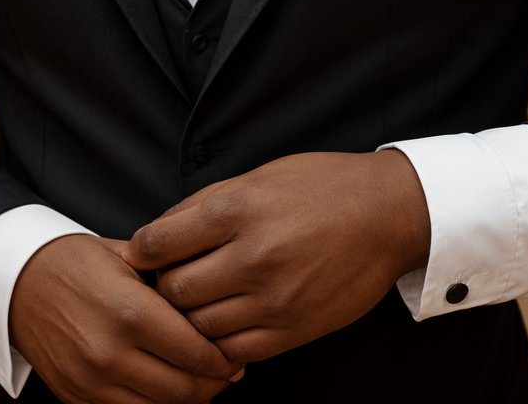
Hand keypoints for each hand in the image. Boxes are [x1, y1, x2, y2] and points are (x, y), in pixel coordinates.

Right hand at [9, 233, 243, 402]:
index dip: (222, 358)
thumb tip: (214, 298)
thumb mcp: (126, 258)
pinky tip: (166, 386)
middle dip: (213, 384)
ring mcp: (92, 381)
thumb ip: (168, 280)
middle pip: (182, 388)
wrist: (20, 282)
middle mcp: (111, 352)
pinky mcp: (77, 398)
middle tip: (228, 372)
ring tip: (202, 381)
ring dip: (187, 399)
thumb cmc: (75, 261)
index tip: (234, 353)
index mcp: (130, 311)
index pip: (195, 351)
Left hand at [123, 150, 429, 365]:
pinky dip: (221, 341)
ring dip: (191, 316)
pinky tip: (227, 320)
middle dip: (164, 285)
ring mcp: (273, 298)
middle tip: (173, 276)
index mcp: (239, 208)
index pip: (159, 242)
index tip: (144, 251)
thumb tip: (159, 232)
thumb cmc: (322, 187)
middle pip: (173, 290)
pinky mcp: (292, 330)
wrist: (385, 215)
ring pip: (199, 326)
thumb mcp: (260, 176)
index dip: (142, 250)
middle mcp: (253, 255)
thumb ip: (206, 204)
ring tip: (201, 298)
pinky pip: (234, 351)